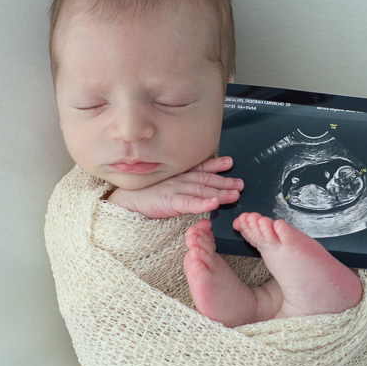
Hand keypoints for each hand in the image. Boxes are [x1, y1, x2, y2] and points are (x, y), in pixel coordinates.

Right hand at [107, 156, 242, 218]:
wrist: (126, 201)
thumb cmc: (145, 193)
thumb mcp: (165, 184)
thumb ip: (181, 184)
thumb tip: (197, 187)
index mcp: (178, 174)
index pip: (200, 168)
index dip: (216, 165)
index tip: (229, 163)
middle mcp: (179, 179)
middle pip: (206, 180)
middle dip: (225, 181)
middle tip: (240, 184)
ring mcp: (175, 189)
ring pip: (202, 190)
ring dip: (220, 191)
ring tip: (234, 194)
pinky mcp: (170, 202)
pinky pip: (190, 203)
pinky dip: (203, 203)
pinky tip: (214, 203)